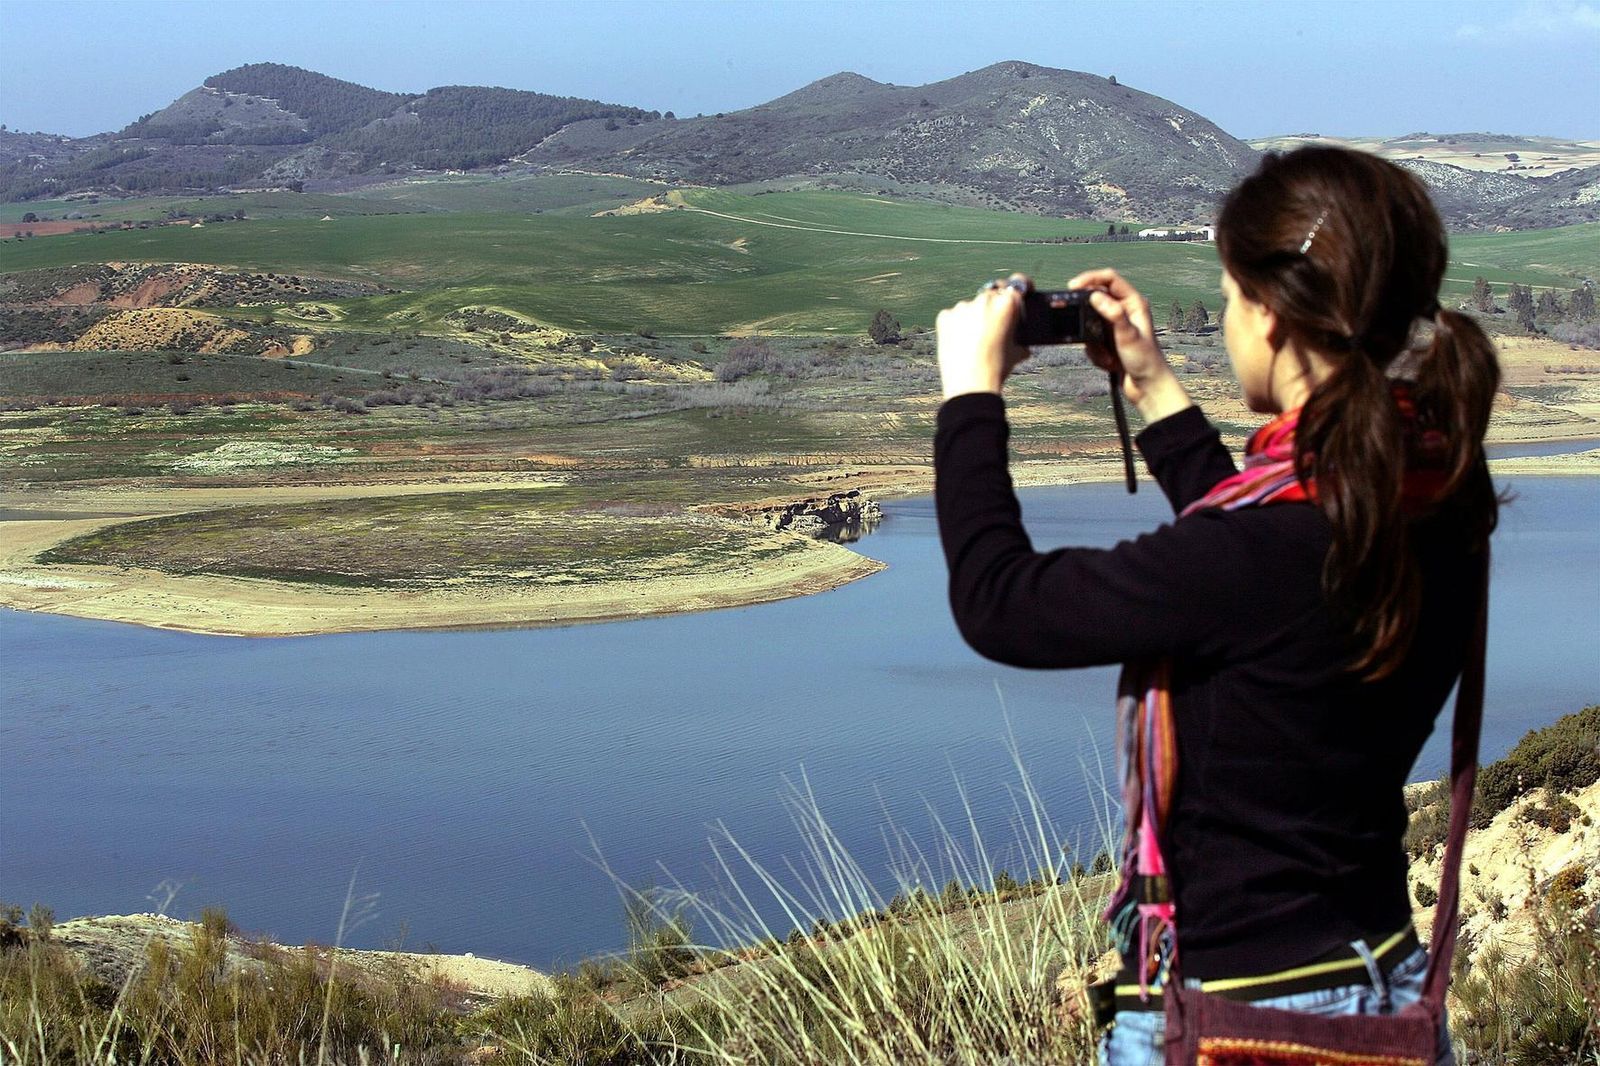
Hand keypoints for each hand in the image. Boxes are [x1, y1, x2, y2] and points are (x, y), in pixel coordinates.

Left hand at [936, 275, 1031, 399]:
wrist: (970, 385)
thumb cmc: (997, 368)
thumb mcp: (1016, 353)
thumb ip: (1021, 342)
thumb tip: (1024, 347)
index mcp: (1007, 304)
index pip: (1017, 284)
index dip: (1021, 286)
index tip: (1019, 290)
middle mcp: (985, 299)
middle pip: (992, 293)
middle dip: (994, 305)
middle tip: (994, 324)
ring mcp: (963, 307)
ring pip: (971, 306)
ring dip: (974, 317)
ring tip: (975, 342)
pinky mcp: (945, 316)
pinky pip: (953, 316)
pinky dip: (956, 326)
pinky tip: (960, 343)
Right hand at [1066, 268, 1192, 423]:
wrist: (1148, 387)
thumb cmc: (1146, 360)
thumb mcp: (1128, 335)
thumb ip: (1113, 313)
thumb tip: (1095, 296)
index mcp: (1134, 303)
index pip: (1109, 279)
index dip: (1090, 278)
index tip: (1073, 286)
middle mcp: (1125, 311)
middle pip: (1096, 299)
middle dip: (1087, 315)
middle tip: (1078, 323)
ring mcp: (1116, 326)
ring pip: (1090, 322)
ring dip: (1092, 341)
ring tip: (1106, 355)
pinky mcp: (1109, 340)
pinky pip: (1091, 340)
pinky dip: (1095, 352)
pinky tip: (1109, 362)